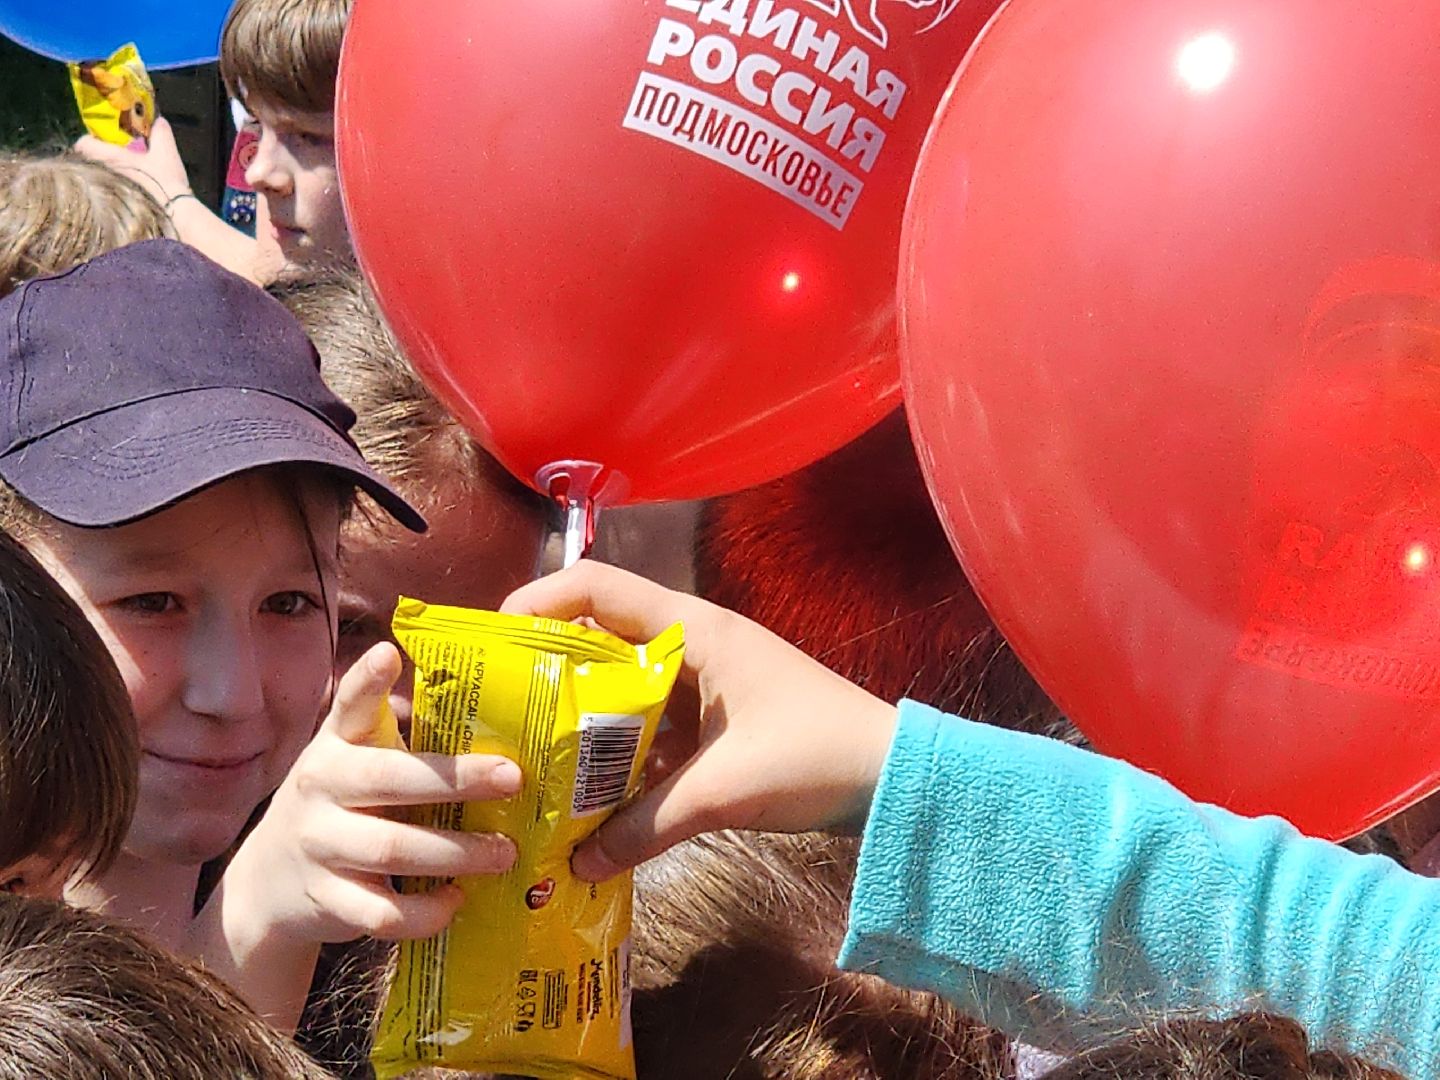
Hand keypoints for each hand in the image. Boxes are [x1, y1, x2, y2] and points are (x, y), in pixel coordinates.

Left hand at [75, 116, 192, 205]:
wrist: (173, 216)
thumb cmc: (165, 182)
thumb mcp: (167, 153)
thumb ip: (161, 134)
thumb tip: (158, 121)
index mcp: (108, 157)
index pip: (82, 143)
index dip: (91, 140)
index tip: (106, 141)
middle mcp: (100, 174)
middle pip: (89, 162)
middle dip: (101, 160)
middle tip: (120, 160)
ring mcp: (103, 194)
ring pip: (96, 180)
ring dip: (107, 177)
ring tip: (127, 179)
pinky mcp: (110, 210)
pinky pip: (104, 196)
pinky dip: (113, 194)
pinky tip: (131, 196)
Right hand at [228, 643, 522, 944]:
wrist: (268, 882)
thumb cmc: (336, 806)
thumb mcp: (350, 759)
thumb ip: (392, 732)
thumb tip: (480, 702)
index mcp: (335, 747)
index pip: (348, 706)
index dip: (367, 680)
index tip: (390, 653)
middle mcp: (321, 789)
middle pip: (390, 780)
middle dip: (456, 780)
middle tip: (513, 779)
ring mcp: (320, 846)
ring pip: (393, 849)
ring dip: (458, 853)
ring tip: (505, 852)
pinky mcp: (327, 900)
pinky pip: (383, 913)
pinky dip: (426, 911)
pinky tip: (456, 899)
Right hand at [501, 561, 896, 881]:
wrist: (895, 778)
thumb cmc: (814, 756)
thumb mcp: (722, 792)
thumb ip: (645, 825)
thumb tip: (577, 864)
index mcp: (694, 630)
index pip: (597, 587)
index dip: (539, 602)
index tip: (494, 645)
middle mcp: (694, 644)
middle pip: (602, 640)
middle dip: (550, 677)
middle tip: (498, 717)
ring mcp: (708, 682)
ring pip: (626, 690)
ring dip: (586, 724)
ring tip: (534, 764)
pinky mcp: (719, 721)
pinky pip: (655, 726)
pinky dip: (624, 754)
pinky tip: (594, 795)